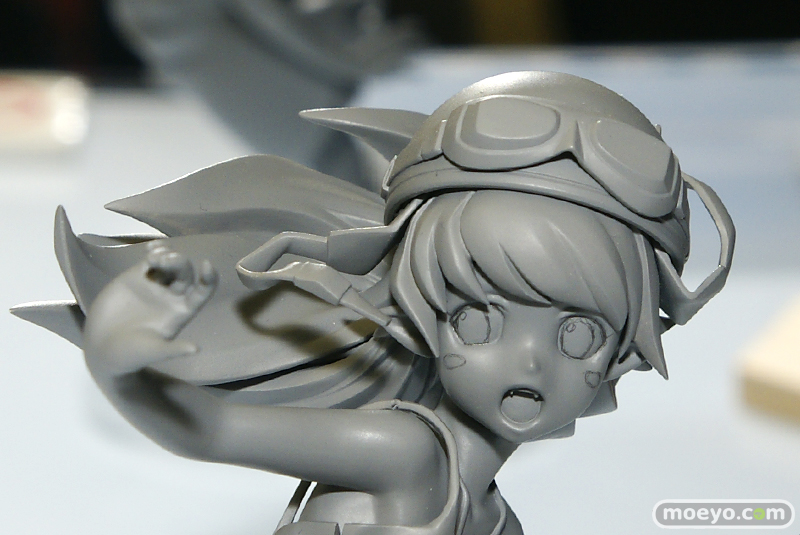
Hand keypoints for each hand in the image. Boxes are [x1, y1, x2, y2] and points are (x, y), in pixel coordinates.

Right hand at [84, 243, 217, 374]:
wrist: (101, 349)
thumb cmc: (131, 354)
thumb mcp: (153, 352)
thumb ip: (173, 350)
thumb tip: (196, 350)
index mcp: (182, 311)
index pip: (202, 291)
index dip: (209, 278)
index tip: (208, 265)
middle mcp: (172, 296)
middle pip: (185, 273)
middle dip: (179, 264)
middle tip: (165, 262)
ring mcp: (155, 285)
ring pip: (169, 263)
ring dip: (167, 255)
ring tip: (155, 258)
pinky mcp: (136, 277)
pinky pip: (150, 259)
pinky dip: (154, 251)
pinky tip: (152, 248)